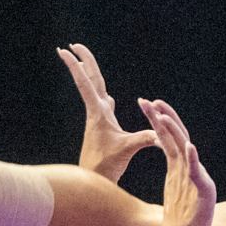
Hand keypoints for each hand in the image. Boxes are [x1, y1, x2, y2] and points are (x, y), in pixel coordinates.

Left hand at [59, 43, 157, 183]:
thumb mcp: (126, 149)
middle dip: (83, 61)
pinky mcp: (104, 129)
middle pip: (90, 80)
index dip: (76, 65)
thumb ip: (144, 138)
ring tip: (83, 62)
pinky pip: (105, 107)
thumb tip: (161, 134)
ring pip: (96, 91)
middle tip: (72, 44)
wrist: (94, 180)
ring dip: (90, 75)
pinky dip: (105, 98)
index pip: (86, 83)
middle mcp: (96, 112)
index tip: (64, 49)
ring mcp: (99, 120)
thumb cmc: (106, 166)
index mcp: (99, 112)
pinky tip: (108, 97)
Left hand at [140, 98, 214, 225]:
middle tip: (149, 101)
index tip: (145, 102)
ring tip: (162, 117)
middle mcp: (188, 168)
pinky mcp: (204, 192)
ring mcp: (196, 179)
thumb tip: (169, 165)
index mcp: (178, 166)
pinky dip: (193, 160)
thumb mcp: (174, 189)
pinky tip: (189, 148)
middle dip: (163, 118)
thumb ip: (174, 173)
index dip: (158, 119)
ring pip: (184, 150)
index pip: (167, 137)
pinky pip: (197, 174)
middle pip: (176, 137)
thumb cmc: (179, 219)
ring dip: (174, 133)